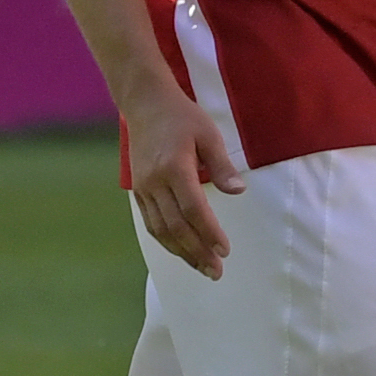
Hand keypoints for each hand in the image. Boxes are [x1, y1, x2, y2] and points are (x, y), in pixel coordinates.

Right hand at [118, 80, 242, 278]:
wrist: (145, 104)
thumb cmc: (182, 117)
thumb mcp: (209, 134)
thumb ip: (222, 166)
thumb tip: (238, 192)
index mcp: (174, 167)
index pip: (193, 209)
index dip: (209, 233)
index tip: (225, 251)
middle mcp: (155, 181)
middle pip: (176, 226)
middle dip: (197, 252)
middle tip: (216, 271)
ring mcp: (143, 187)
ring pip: (160, 229)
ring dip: (182, 252)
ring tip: (202, 268)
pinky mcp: (137, 190)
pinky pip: (151, 223)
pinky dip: (166, 241)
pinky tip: (182, 251)